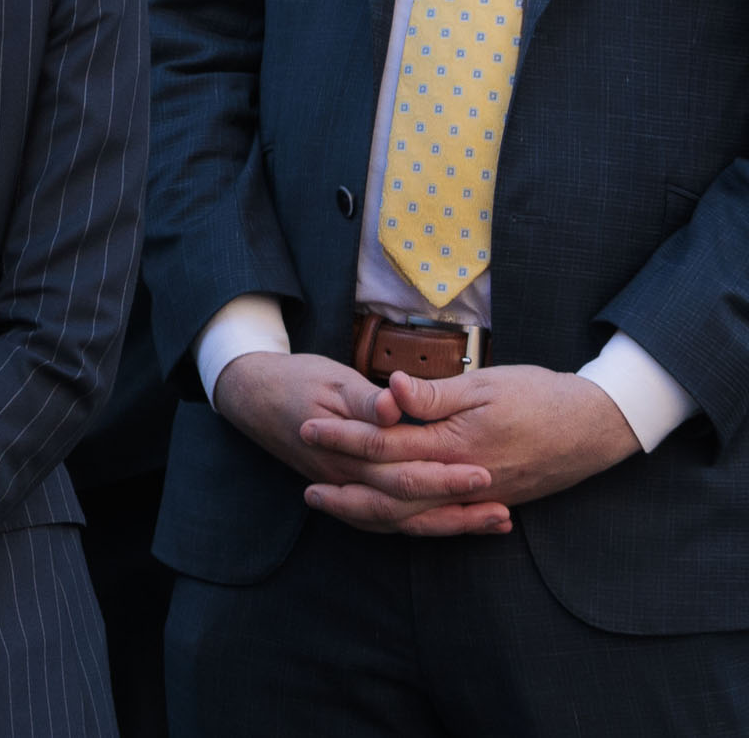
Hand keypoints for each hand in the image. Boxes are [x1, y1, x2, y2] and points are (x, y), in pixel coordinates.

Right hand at [213, 350, 497, 532]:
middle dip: (456, 509)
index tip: (484, 473)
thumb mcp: (331, 378)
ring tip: (494, 523)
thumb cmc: (295, 380)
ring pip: (400, 522)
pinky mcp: (349, 492)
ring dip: (447, 524)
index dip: (443, 476)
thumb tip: (397, 404)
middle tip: (502, 508)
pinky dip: (424, 525)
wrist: (250, 396)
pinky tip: (456, 522)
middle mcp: (346, 479)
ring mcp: (346, 490)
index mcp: (344, 451)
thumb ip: (366, 398)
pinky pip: (389, 521)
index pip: (401, 472)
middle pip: (407, 507)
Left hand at [300, 367, 639, 532]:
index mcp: (458, 446)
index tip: (307, 427)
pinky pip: (441, 519)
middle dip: (348, 490)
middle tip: (307, 489)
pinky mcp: (491, 502)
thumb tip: (392, 389)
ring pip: (416, 515)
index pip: (387, 444)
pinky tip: (385, 515)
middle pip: (394, 494)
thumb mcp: (486, 385)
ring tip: (335, 505)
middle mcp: (465, 480)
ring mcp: (479, 496)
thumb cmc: (541, 396)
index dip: (345, 437)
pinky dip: (408, 520)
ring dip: (372, 512)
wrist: (598, 426)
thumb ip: (436, 394)